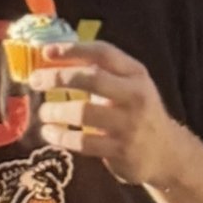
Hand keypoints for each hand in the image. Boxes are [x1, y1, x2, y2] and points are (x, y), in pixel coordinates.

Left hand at [29, 42, 191, 187]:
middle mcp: (135, 95)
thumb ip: (101, 72)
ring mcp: (129, 124)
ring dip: (55, 110)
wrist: (166, 153)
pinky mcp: (120, 150)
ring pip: (83, 112)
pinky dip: (60, 136)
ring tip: (43, 112)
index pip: (103, 53)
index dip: (73, 49)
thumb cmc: (136, 112)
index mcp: (136, 73)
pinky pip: (82, 141)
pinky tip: (49, 133)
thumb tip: (53, 57)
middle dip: (58, 77)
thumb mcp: (129, 85)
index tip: (46, 51)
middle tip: (35, 81)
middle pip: (92, 78)